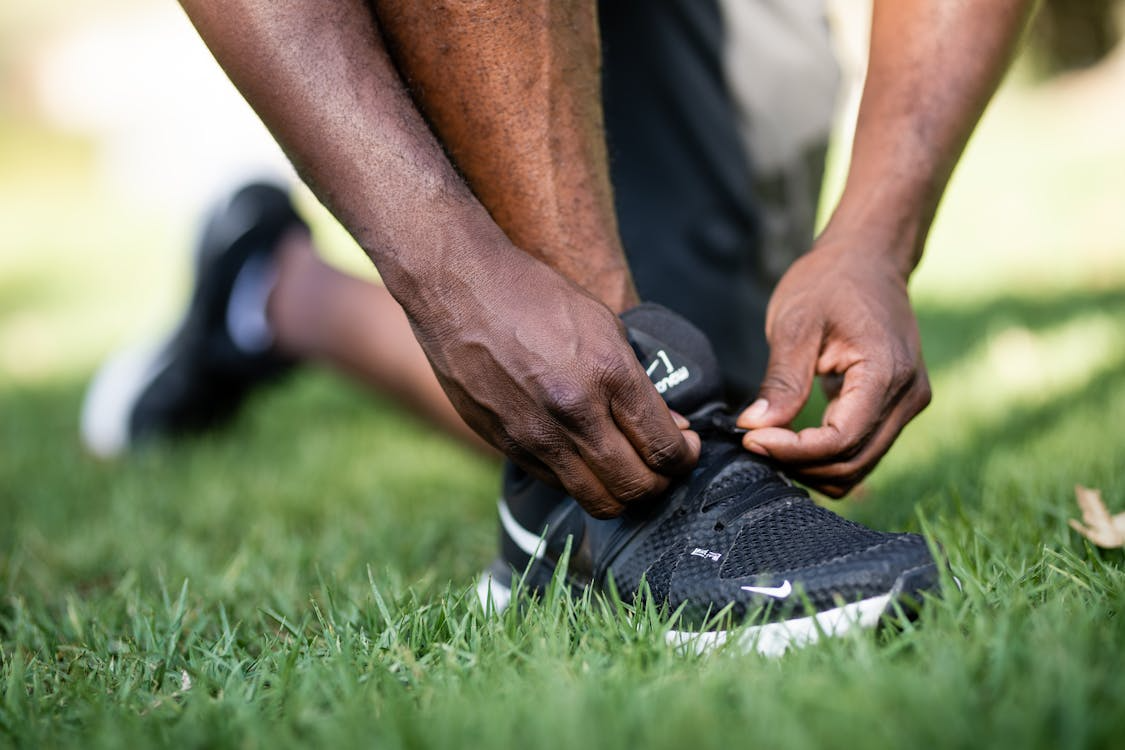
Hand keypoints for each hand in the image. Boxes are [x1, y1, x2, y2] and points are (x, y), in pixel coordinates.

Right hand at [409, 251, 700, 517]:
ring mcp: (536, 435)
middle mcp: (574, 413)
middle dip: (660, 484)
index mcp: (608, 374)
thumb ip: (638, 383)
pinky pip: (557, 484)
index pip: (665, 449)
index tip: (685, 447)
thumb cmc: (534, 296)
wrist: (459, 289)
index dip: (685, 457)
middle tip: (662, 467)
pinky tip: (583, 456)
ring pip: (597, 500)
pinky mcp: (505, 445)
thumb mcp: (603, 324)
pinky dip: (580, 480)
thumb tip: (669, 427)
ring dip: (622, 493)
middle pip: (636, 487)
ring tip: (626, 470)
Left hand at [736, 238, 930, 496]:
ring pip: (859, 464)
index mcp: (886, 372)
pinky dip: (827, 456)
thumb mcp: (795, 323)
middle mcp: (908, 395)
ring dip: (812, 466)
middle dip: (799, 463)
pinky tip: (792, 440)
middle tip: (753, 442)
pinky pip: (862, 449)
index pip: (841, 439)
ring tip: (769, 442)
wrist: (868, 258)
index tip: (751, 439)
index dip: (794, 450)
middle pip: (852, 461)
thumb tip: (754, 427)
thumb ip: (781, 380)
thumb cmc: (830, 281)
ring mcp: (908, 403)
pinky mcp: (897, 407)